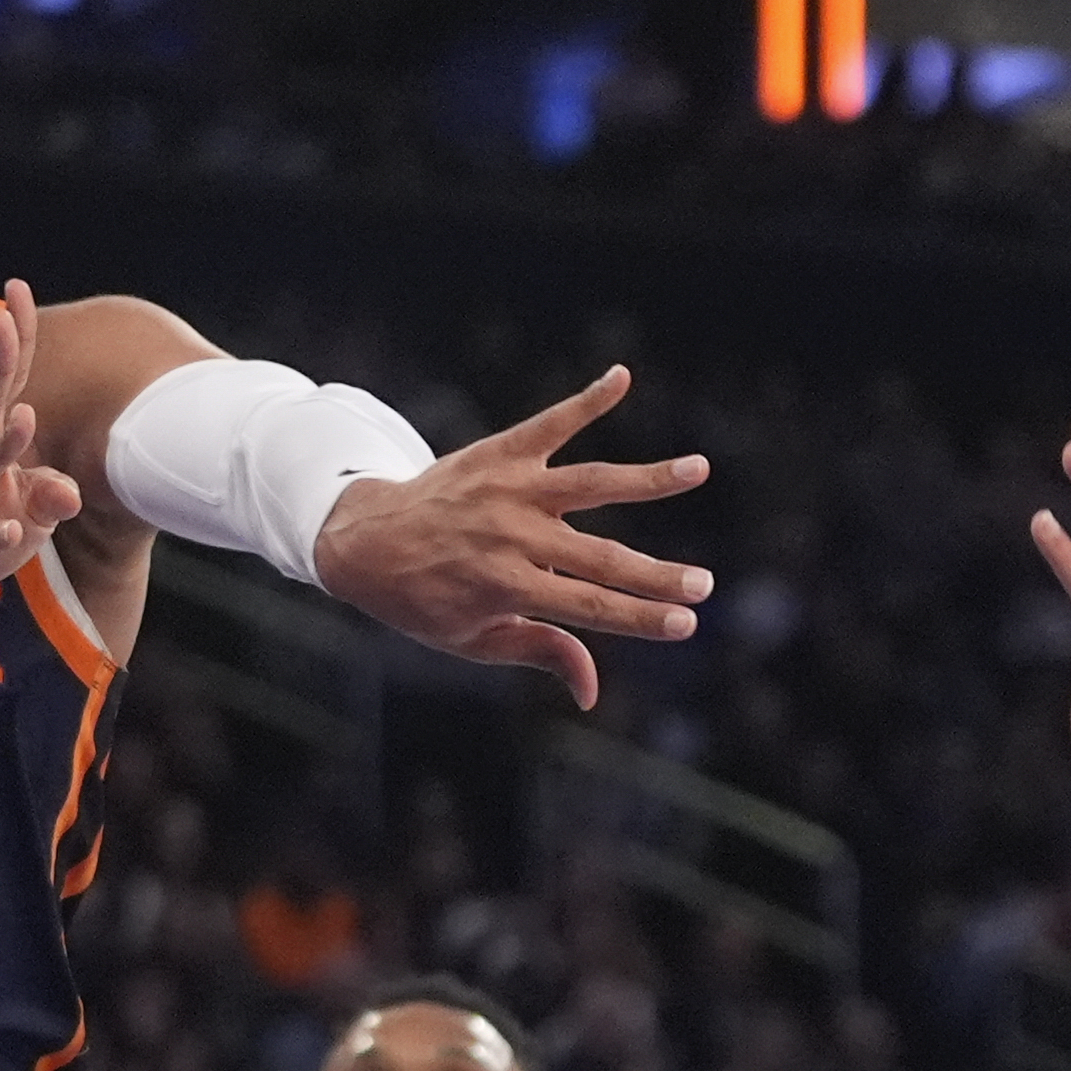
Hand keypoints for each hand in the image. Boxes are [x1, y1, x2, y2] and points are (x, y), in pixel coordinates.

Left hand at [310, 367, 708, 709]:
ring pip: (591, 484)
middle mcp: (513, 537)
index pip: (591, 608)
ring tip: (698, 469)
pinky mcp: (502, 452)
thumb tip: (592, 694)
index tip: (687, 624)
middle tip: (706, 582)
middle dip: (657, 573)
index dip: (641, 618)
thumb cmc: (422, 601)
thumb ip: (539, 654)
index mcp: (507, 588)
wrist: (363, 540)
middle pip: (602, 558)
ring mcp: (510, 490)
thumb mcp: (473, 642)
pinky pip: (551, 423)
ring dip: (648, 478)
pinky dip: (586, 400)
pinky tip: (621, 376)